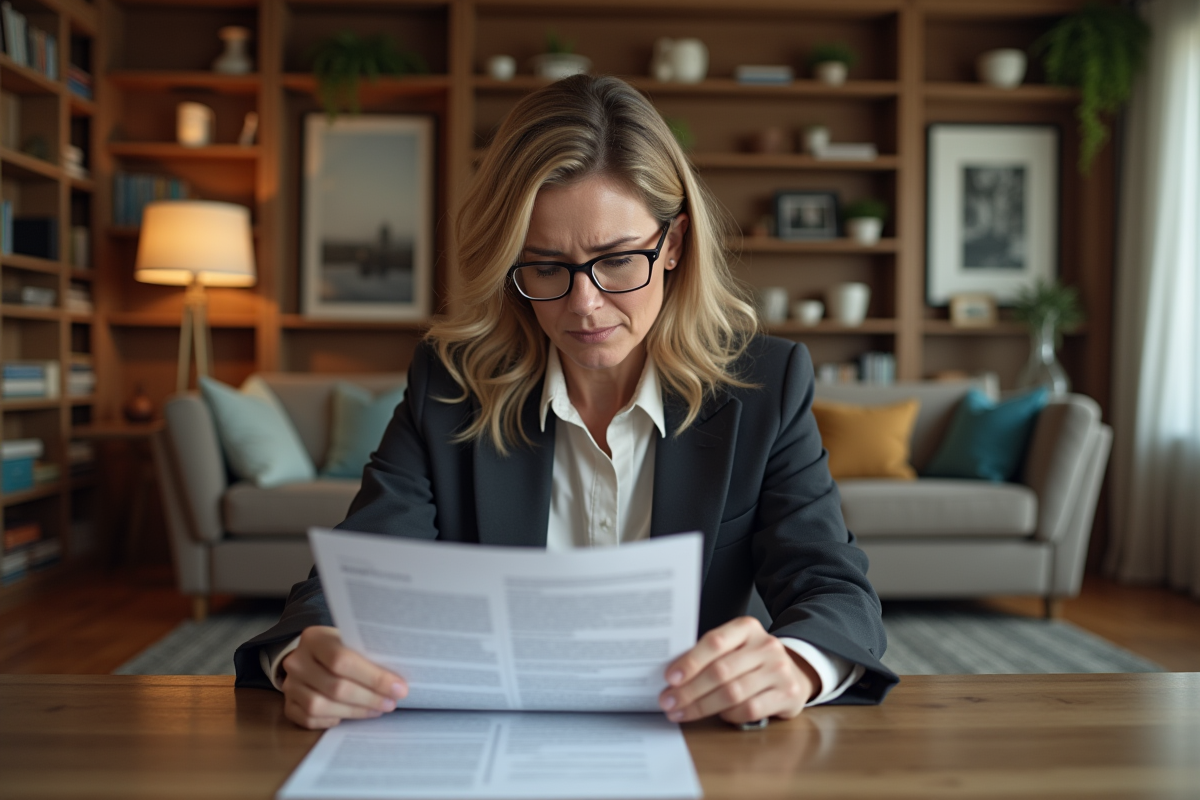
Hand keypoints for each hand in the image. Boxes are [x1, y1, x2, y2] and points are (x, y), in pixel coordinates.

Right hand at [281, 626, 407, 729]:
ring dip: (354, 712)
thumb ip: (370, 655)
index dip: (373, 678)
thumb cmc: (342, 647)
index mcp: (314, 638)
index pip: (343, 660)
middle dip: (369, 698)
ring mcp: (290, 684)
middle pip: (335, 687)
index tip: (399, 688)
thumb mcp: (354, 641)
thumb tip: (399, 680)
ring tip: (377, 710)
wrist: (313, 654)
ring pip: (321, 706)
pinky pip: (309, 720)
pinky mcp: (288, 704)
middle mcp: (297, 661)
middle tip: (391, 703)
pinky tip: (350, 715)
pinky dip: (331, 720)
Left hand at [658, 616, 817, 724]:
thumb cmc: (753, 660)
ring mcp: (779, 670)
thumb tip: (674, 676)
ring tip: (682, 712)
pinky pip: (750, 708)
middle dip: (690, 690)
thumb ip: (710, 655)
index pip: (715, 642)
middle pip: (721, 671)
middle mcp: (766, 646)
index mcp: (747, 628)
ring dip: (702, 706)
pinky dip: (729, 715)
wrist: (795, 671)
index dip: (690, 661)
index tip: (670, 677)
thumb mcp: (736, 647)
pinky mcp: (787, 694)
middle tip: (668, 701)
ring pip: (733, 692)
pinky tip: (718, 716)